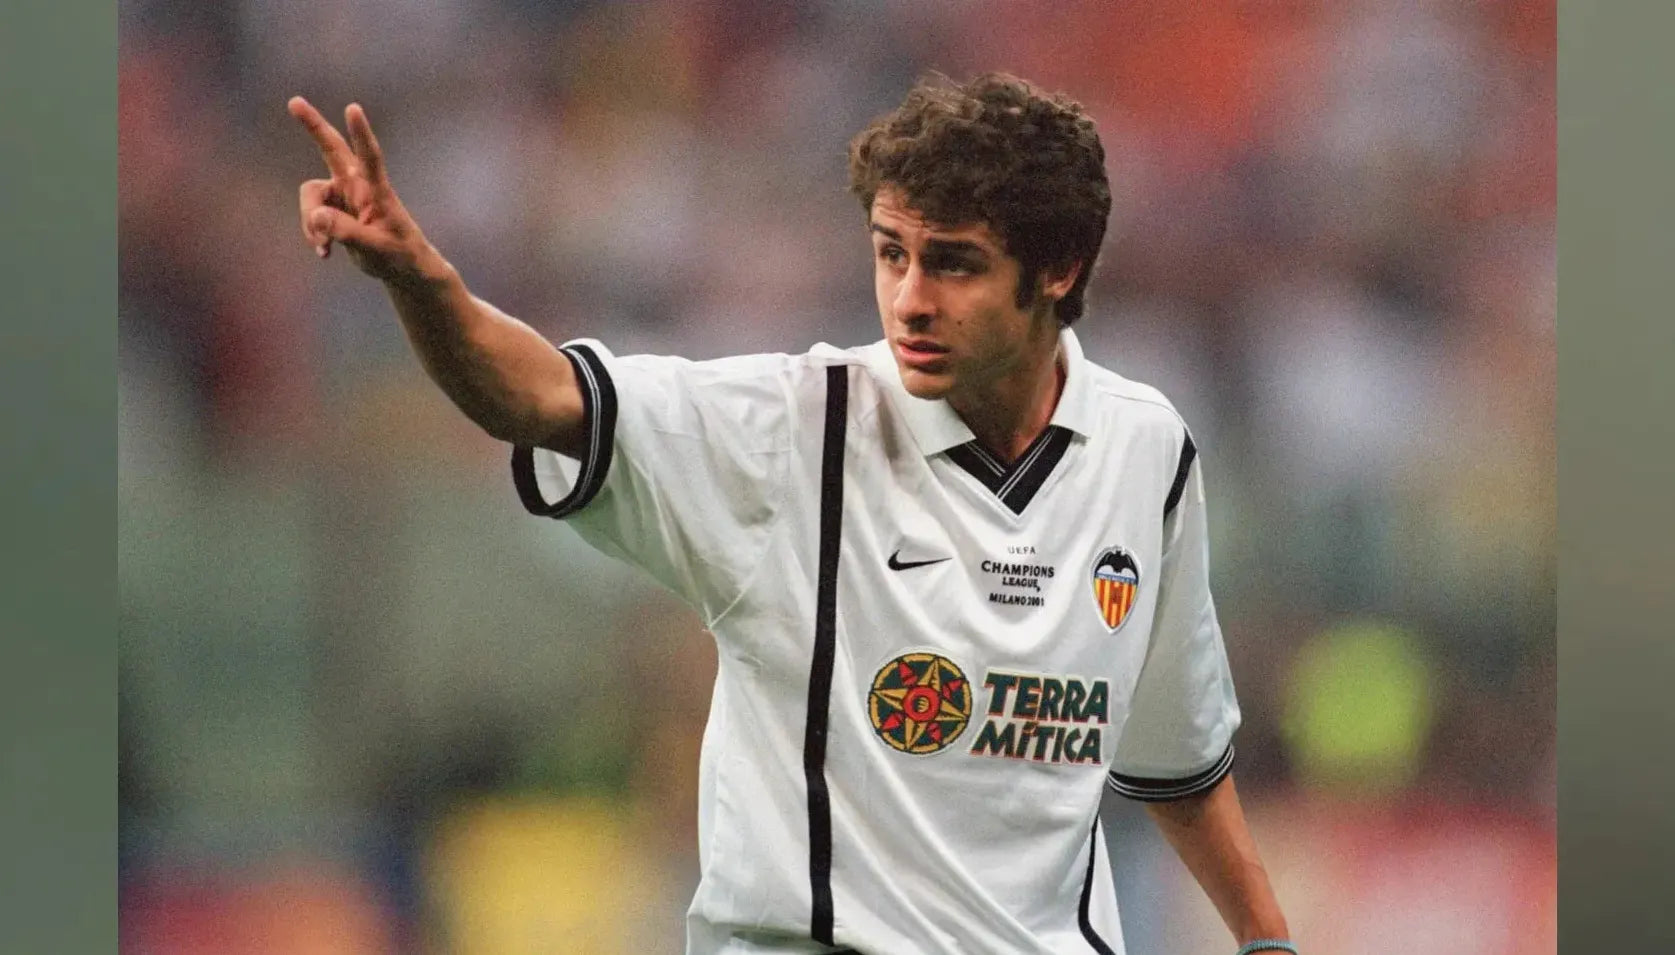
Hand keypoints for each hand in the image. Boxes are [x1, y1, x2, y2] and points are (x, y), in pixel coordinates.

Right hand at [288, 96, 433, 283]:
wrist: (400, 267)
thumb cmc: (398, 254)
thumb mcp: (375, 248)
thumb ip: (347, 232)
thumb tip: (316, 217)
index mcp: (376, 189)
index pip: (369, 157)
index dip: (361, 133)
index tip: (353, 108)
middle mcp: (357, 185)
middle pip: (332, 148)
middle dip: (313, 126)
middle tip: (294, 101)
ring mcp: (342, 195)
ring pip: (311, 195)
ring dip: (310, 222)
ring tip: (324, 248)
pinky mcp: (332, 210)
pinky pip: (311, 216)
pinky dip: (313, 234)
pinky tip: (325, 253)